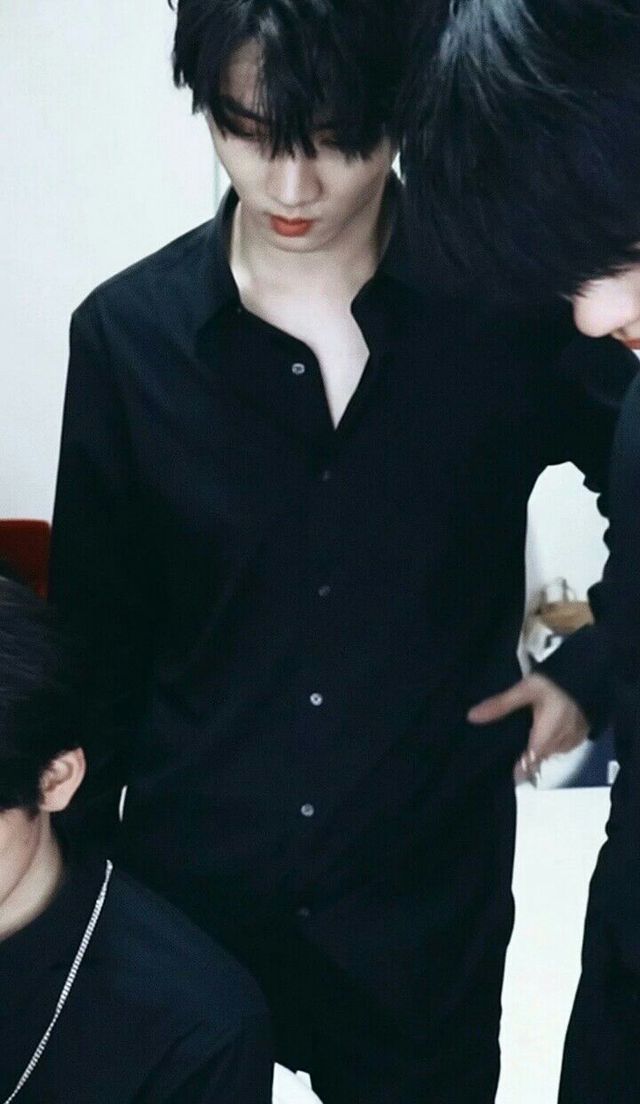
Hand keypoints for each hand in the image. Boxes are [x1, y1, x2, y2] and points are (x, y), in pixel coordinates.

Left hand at [467, 673, 589, 781]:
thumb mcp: (524, 690)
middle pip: (537, 759)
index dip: (515, 770)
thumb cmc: (555, 683)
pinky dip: (552, 739)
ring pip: (550, 752)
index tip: (500, 767)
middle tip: (507, 741)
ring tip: (523, 732)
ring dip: (538, 746)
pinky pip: (562, 744)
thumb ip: (500, 705)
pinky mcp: (582, 734)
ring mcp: (573, 742)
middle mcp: (559, 746)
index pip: (527, 767)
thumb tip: (471, 717)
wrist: (590, 672)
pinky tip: (544, 726)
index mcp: (543, 740)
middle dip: (523, 755)